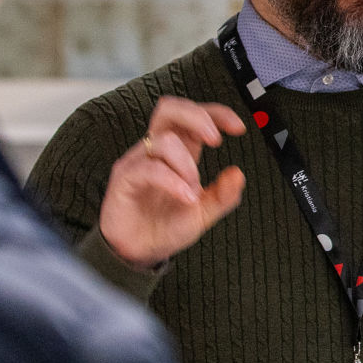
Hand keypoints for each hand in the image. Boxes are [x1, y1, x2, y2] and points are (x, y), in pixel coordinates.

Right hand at [99, 97, 247, 267]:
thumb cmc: (166, 227)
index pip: (193, 115)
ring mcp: (138, 162)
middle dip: (197, 116)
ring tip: (193, 190)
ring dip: (187, 164)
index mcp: (179, 152)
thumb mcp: (204, 213)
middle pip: (170, 109)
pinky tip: (186, 197)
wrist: (139, 252)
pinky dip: (173, 181)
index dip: (216, 113)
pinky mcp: (124, 178)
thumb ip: (223, 195)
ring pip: (164, 140)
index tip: (238, 128)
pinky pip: (149, 168)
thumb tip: (238, 174)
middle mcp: (157, 151)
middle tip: (215, 140)